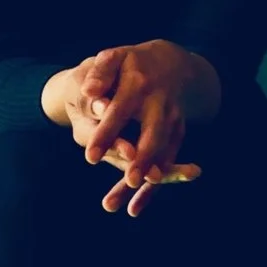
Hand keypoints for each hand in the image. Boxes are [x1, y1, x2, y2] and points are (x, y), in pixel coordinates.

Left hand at [44, 42, 216, 214]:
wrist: (173, 63)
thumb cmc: (133, 63)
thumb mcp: (115, 57)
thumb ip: (101, 72)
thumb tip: (89, 91)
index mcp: (140, 85)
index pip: (121, 112)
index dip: (107, 134)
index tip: (91, 158)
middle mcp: (160, 106)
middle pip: (153, 136)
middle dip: (144, 159)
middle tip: (132, 179)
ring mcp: (173, 122)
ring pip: (162, 156)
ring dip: (149, 181)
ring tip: (127, 206)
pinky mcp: (177, 136)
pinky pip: (167, 164)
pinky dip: (152, 189)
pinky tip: (133, 209)